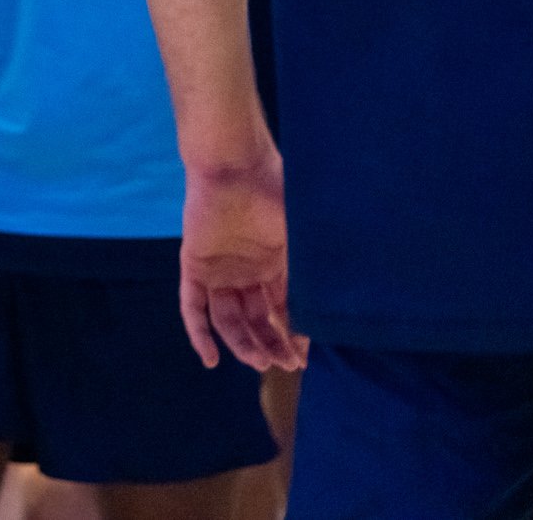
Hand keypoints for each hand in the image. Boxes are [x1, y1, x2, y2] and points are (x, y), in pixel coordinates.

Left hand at [179, 156, 308, 372]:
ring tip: (259, 364)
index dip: (293, 334)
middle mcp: (246, 270)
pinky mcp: (194, 266)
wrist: (234, 166)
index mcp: (274, 261)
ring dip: (243, 344)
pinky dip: (199, 334)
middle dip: (271, 344)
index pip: (283, 308)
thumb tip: (340, 305)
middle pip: (257, 318)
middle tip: (284, 365)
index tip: (303, 359)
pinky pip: (193, 306)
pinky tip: (211, 360)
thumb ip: (313, 269)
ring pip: (229, 318)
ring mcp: (219, 269)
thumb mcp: (302, 236)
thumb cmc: (274, 193)